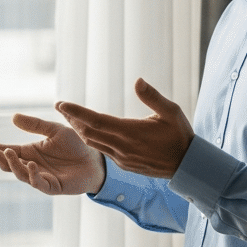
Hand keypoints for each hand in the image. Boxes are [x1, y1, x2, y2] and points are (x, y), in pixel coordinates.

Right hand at [0, 112, 105, 193]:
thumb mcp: (54, 130)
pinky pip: (38, 183)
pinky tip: (31, 164)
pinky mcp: (52, 187)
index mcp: (30, 152)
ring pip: (21, 174)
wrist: (96, 159)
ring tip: (9, 152)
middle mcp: (32, 165)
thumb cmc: (76, 145)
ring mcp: (41, 177)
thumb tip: (13, 117)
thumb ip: (35, 125)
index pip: (9, 151)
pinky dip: (33, 175)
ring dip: (13, 164)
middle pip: (10, 164)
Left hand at [56, 78, 193, 179]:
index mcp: (131, 132)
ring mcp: (122, 158)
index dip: (76, 112)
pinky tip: (89, 132)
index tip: (61, 104)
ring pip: (93, 143)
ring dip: (80, 130)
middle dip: (73, 119)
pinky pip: (103, 151)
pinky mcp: (124, 164)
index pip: (96, 120)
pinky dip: (92, 140)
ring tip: (69, 118)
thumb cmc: (180, 135)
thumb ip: (152, 97)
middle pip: (89, 132)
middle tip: (60, 107)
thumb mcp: (171, 112)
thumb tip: (137, 80)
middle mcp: (122, 147)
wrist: (186, 166)